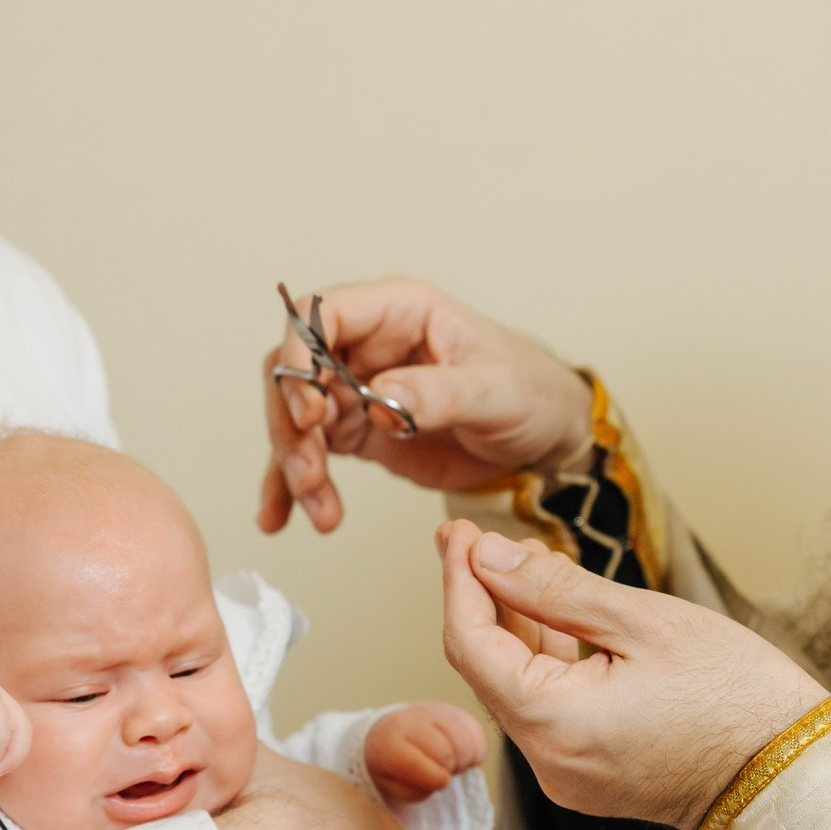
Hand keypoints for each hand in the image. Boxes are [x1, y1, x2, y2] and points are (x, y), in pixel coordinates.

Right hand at [259, 277, 593, 533]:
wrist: (548, 435)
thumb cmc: (532, 391)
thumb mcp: (497, 389)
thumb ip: (440, 393)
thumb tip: (381, 399)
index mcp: (398, 312)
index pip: (318, 314)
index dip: (298, 358)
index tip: (310, 413)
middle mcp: (366, 346)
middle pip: (292, 372)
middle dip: (292, 427)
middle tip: (311, 475)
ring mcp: (357, 389)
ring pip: (296, 420)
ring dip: (295, 465)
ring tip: (321, 510)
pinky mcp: (359, 432)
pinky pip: (311, 454)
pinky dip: (292, 487)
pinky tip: (282, 517)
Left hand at [363, 701, 488, 805]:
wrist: (396, 734)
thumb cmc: (394, 766)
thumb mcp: (392, 785)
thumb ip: (412, 791)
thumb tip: (442, 780)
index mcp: (389, 743)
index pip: (412, 762)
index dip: (432, 778)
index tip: (439, 782)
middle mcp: (412, 720)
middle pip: (444, 751)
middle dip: (448, 768)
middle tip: (442, 772)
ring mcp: (436, 712)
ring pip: (464, 741)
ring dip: (463, 759)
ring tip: (451, 764)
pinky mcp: (457, 711)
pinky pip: (476, 732)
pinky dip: (475, 750)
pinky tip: (461, 754)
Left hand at [435, 521, 827, 829]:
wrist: (793, 773)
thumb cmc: (736, 695)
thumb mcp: (643, 621)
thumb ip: (554, 589)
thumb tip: (489, 558)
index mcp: (552, 723)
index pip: (470, 644)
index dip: (459, 582)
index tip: (459, 534)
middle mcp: (546, 762)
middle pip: (487, 668)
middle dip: (480, 598)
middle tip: (474, 538)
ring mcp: (567, 776)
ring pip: (516, 689)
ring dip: (514, 628)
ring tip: (517, 564)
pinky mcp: (590, 777)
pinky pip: (547, 712)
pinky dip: (544, 663)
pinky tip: (553, 617)